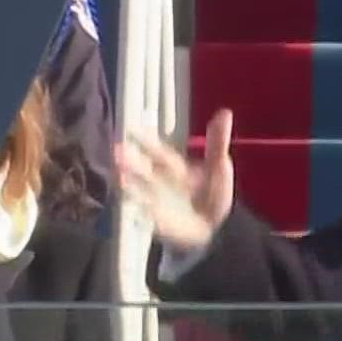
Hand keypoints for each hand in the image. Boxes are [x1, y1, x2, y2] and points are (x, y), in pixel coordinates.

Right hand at [118, 109, 235, 252]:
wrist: (216, 228)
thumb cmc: (214, 196)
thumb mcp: (218, 167)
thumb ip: (217, 142)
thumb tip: (225, 112)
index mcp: (175, 167)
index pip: (159, 152)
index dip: (147, 140)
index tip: (132, 129)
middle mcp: (161, 181)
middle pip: (144, 169)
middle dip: (131, 160)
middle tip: (117, 149)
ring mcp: (156, 200)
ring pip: (140, 188)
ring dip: (129, 181)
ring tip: (118, 173)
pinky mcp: (157, 219)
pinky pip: (145, 212)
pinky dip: (139, 206)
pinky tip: (128, 199)